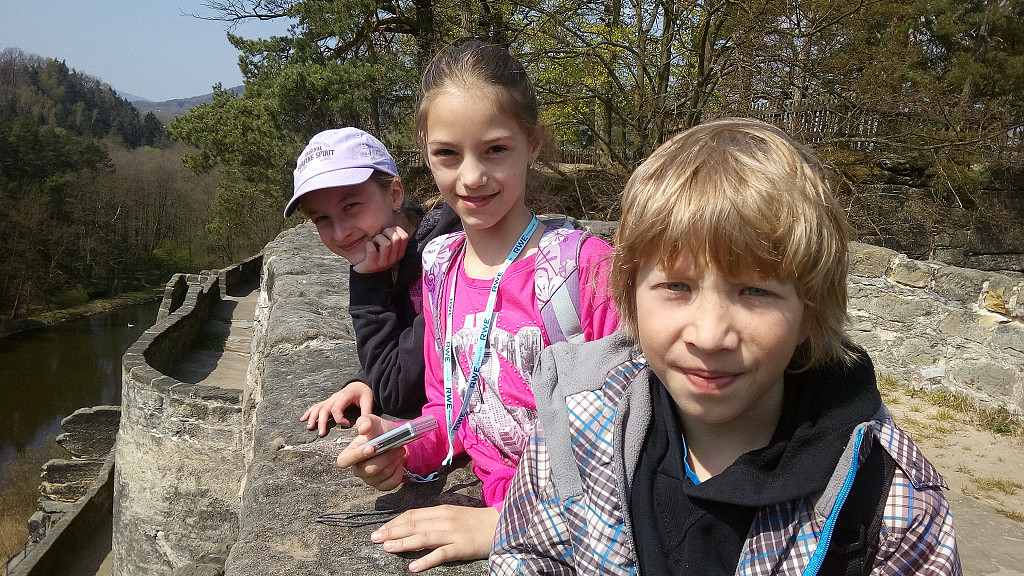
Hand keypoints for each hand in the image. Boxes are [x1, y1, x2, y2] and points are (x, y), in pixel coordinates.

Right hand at [299, 381, 373, 435]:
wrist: (359, 384)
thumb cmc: (363, 392)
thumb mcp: (368, 400)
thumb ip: (366, 412)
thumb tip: (365, 425)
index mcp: (344, 396)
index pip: (337, 408)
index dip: (340, 419)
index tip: (348, 424)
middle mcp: (334, 397)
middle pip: (324, 409)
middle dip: (322, 422)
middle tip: (321, 433)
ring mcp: (330, 399)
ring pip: (318, 408)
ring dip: (313, 417)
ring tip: (309, 428)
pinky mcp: (327, 401)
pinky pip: (316, 406)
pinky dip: (309, 412)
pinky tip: (303, 419)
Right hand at [336, 415, 406, 490]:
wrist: (395, 441)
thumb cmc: (379, 432)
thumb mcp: (373, 422)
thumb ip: (366, 421)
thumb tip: (363, 428)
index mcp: (350, 454)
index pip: (344, 461)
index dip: (356, 456)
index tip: (371, 448)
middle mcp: (357, 469)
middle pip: (369, 469)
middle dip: (385, 457)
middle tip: (396, 446)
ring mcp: (369, 479)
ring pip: (382, 475)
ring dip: (393, 461)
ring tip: (398, 451)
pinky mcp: (381, 485)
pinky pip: (391, 482)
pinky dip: (399, 471)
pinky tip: (398, 463)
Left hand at [352, 226, 409, 273]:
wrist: (364, 269)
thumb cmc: (376, 253)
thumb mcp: (387, 245)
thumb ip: (393, 236)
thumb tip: (395, 213)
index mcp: (400, 253)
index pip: (405, 237)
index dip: (395, 230)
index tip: (387, 233)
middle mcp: (394, 259)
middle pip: (396, 238)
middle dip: (386, 232)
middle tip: (379, 237)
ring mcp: (384, 264)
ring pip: (386, 244)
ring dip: (377, 239)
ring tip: (373, 242)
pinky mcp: (372, 266)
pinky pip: (372, 250)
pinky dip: (369, 245)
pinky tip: (368, 247)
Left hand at [371, 505, 499, 572]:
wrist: (500, 525)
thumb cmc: (474, 522)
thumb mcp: (452, 515)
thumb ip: (433, 519)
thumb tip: (411, 525)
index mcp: (441, 510)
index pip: (413, 514)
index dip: (395, 521)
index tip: (380, 528)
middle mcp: (444, 519)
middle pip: (414, 524)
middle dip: (392, 531)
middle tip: (374, 537)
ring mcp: (453, 533)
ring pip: (424, 537)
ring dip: (403, 542)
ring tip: (387, 547)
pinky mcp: (461, 547)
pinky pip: (441, 554)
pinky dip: (426, 560)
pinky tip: (413, 567)